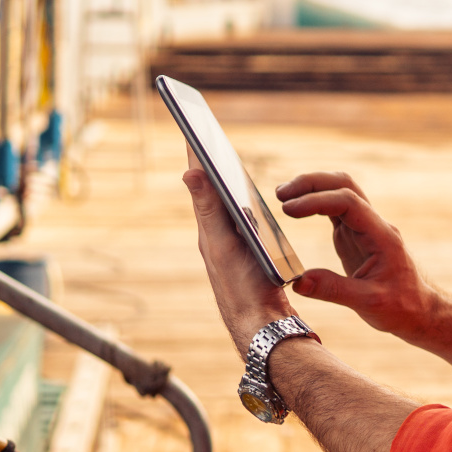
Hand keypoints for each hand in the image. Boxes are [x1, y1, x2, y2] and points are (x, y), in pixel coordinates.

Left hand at [182, 145, 294, 354]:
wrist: (262, 325)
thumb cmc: (243, 288)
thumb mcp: (222, 245)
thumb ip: (209, 209)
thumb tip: (189, 171)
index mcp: (209, 229)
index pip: (200, 183)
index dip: (196, 154)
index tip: (190, 126)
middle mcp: (216, 236)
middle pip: (209, 192)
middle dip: (205, 163)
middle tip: (198, 134)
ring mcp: (231, 245)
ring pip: (222, 206)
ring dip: (218, 182)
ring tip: (214, 160)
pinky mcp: (246, 255)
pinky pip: (237, 221)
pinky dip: (235, 203)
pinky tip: (240, 201)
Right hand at [275, 172, 435, 338]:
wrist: (418, 309)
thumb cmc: (401, 306)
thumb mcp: (369, 303)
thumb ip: (334, 290)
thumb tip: (298, 281)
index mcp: (381, 235)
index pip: (348, 202)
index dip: (317, 201)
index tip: (289, 210)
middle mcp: (373, 225)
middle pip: (344, 185)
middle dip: (312, 183)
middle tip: (280, 194)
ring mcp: (363, 227)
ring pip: (339, 192)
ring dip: (312, 188)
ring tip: (281, 197)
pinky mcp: (354, 235)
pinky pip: (334, 209)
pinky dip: (314, 203)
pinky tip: (294, 208)